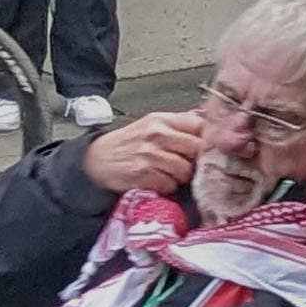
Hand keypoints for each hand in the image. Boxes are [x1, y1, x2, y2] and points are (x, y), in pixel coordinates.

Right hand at [78, 111, 200, 197]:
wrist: (95, 159)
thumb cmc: (128, 142)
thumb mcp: (152, 124)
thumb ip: (180, 123)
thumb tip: (210, 120)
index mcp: (162, 120)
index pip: (201, 126)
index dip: (209, 138)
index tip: (209, 147)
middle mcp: (157, 135)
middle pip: (198, 148)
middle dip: (197, 159)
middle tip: (189, 163)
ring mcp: (150, 155)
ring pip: (186, 170)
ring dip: (182, 176)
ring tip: (170, 172)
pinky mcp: (143, 175)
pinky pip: (170, 184)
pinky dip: (167, 186)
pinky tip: (158, 180)